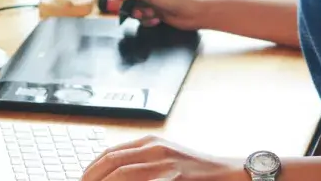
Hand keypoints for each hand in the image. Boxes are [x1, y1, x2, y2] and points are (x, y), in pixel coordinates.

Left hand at [81, 135, 245, 180]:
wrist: (230, 173)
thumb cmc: (197, 172)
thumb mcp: (167, 160)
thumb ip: (143, 164)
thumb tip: (115, 175)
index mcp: (150, 142)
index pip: (109, 154)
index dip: (90, 170)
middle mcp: (154, 148)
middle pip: (110, 163)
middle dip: (91, 178)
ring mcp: (164, 163)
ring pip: (122, 175)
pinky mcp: (174, 176)